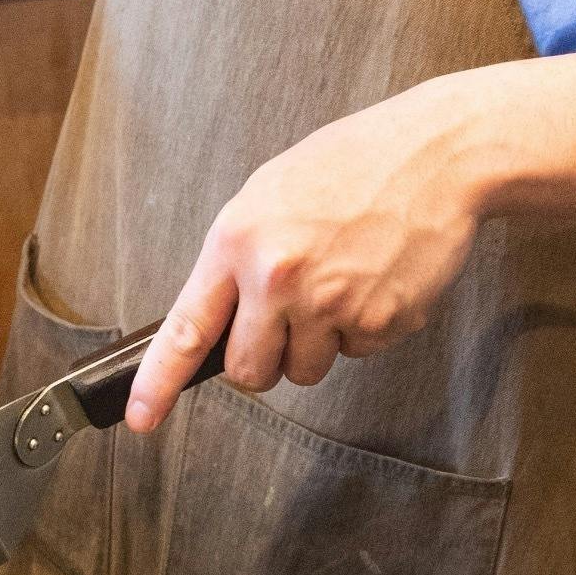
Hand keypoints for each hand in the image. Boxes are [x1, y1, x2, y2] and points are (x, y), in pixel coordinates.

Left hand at [123, 81, 488, 431]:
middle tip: (286, 317)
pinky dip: (364, 327)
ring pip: (304, 371)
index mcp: (239, 240)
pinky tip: (375, 277)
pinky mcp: (381, 323)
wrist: (435, 156)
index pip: (187, 328)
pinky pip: (357, 353)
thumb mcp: (269, 194)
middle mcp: (279, 278)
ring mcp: (332, 304)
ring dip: (317, 343)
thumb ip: (237, 258)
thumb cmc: (351, 165)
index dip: (159, 382)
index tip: (141, 418)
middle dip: (263, 357)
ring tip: (340, 279)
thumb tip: (216, 318)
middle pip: (249, 371)